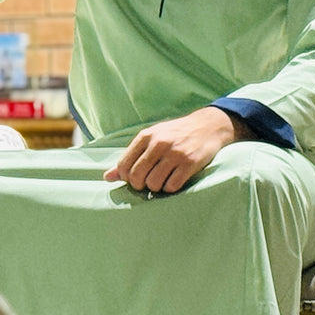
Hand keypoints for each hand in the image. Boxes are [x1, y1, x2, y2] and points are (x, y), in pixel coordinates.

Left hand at [102, 108, 239, 193]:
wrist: (207, 126)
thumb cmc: (174, 134)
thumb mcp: (151, 139)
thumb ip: (130, 157)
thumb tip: (107, 178)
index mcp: (146, 136)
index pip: (124, 165)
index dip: (126, 177)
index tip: (135, 177)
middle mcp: (159, 143)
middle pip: (137, 177)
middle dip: (140, 185)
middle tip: (148, 182)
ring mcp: (175, 153)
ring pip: (154, 184)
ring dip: (156, 187)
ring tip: (162, 179)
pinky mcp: (190, 163)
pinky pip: (172, 186)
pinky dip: (170, 188)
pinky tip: (174, 179)